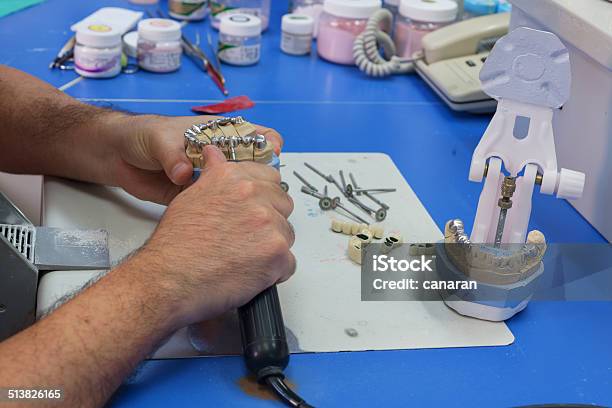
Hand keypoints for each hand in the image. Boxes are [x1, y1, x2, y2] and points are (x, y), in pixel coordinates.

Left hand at [106, 114, 283, 203]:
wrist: (119, 157)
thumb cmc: (143, 136)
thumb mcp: (159, 139)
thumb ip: (173, 155)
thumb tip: (183, 173)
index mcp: (221, 135)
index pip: (257, 136)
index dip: (270, 145)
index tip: (272, 156)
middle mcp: (223, 158)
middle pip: (256, 168)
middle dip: (264, 179)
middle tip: (263, 190)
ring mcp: (214, 180)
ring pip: (242, 191)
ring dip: (247, 200)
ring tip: (248, 210)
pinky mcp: (202, 198)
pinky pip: (220, 206)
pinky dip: (227, 214)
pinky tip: (230, 222)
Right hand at [131, 146, 294, 325]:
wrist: (169, 279)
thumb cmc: (175, 245)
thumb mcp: (190, 196)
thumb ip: (213, 174)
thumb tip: (215, 153)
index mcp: (234, 178)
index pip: (270, 178)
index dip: (263, 196)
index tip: (254, 210)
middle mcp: (254, 194)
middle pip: (283, 205)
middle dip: (270, 222)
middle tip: (245, 239)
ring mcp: (269, 223)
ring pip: (286, 234)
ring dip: (271, 247)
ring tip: (242, 258)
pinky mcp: (277, 253)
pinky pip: (288, 263)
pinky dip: (273, 272)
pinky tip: (249, 273)